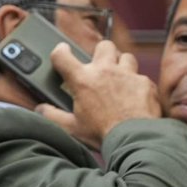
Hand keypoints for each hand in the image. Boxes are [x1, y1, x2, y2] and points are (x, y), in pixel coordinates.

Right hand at [36, 40, 160, 150]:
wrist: (134, 140)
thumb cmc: (102, 135)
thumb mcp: (72, 128)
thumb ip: (53, 116)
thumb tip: (41, 109)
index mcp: (83, 80)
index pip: (63, 55)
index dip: (60, 52)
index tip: (62, 53)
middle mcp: (105, 71)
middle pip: (103, 46)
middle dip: (102, 54)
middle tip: (101, 68)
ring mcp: (127, 75)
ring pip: (126, 57)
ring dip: (122, 66)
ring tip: (120, 80)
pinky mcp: (145, 83)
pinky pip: (142, 77)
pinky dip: (138, 86)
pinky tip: (136, 98)